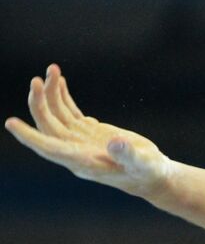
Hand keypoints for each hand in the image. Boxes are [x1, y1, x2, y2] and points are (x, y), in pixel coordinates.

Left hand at [5, 64, 174, 198]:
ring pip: (56, 115)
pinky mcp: (87, 130)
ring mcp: (79, 139)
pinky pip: (68, 112)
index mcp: (82, 161)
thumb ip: (128, 154)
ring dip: (50, 94)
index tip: (10, 123)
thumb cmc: (147, 172)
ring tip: (52, 70)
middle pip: (48, 126)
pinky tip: (59, 81)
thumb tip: (115, 143)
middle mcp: (75, 150)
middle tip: (38, 80)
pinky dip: (61, 96)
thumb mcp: (143, 163)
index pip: (49, 148)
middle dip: (39, 103)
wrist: (151, 173)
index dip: (30, 137)